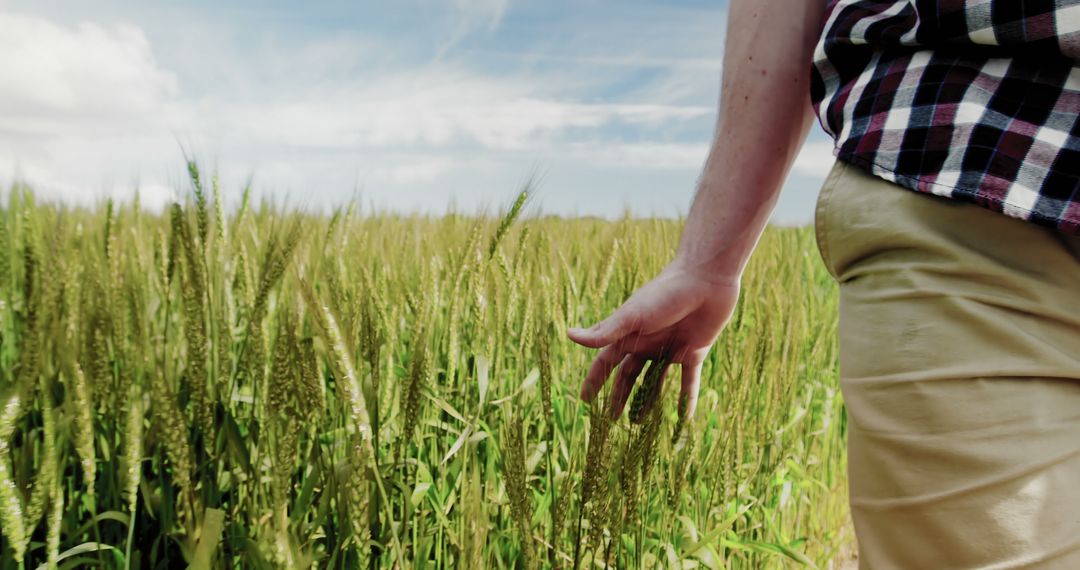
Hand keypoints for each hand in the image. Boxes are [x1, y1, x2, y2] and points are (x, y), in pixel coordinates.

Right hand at [567, 260, 739, 419]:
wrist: (706, 281)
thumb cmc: (664, 295)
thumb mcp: (632, 316)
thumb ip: (604, 332)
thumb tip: (569, 335)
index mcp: (629, 335)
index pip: (605, 363)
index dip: (594, 381)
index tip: (584, 401)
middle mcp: (647, 343)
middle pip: (629, 376)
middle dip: (619, 396)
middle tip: (612, 421)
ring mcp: (670, 348)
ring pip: (655, 382)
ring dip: (648, 402)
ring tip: (640, 425)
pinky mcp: (694, 352)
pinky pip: (688, 382)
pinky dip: (685, 399)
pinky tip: (682, 419)